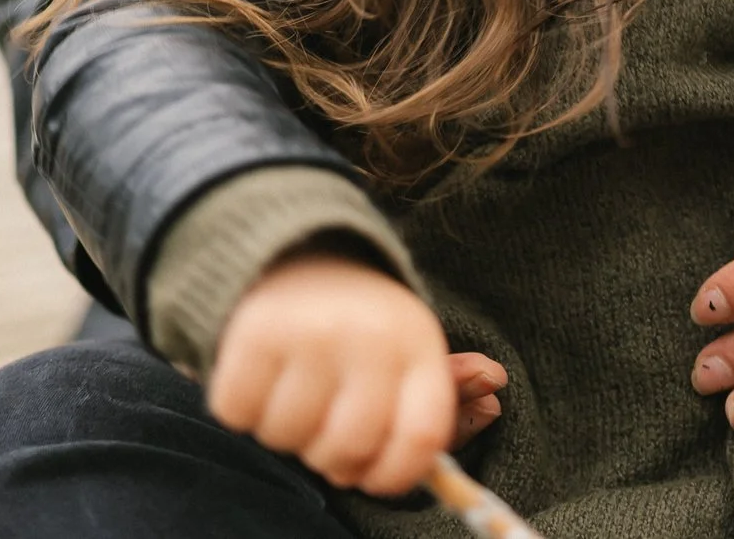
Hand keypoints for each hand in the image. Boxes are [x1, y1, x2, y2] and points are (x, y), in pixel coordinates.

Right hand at [209, 252, 500, 496]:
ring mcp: (310, 333)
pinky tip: (261, 380)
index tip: (376, 478)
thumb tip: (494, 387)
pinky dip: (242, 410)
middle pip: (348, 448)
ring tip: (296, 397)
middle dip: (332, 459)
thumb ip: (448, 390)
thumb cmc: (361, 326)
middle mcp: (368, 336)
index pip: (421, 437)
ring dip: (285, 433)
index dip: (397, 476)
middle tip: (326, 431)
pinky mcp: (254, 333)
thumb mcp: (409, 349)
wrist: (297, 255)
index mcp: (416, 343)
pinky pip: (239, 414)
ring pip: (288, 438)